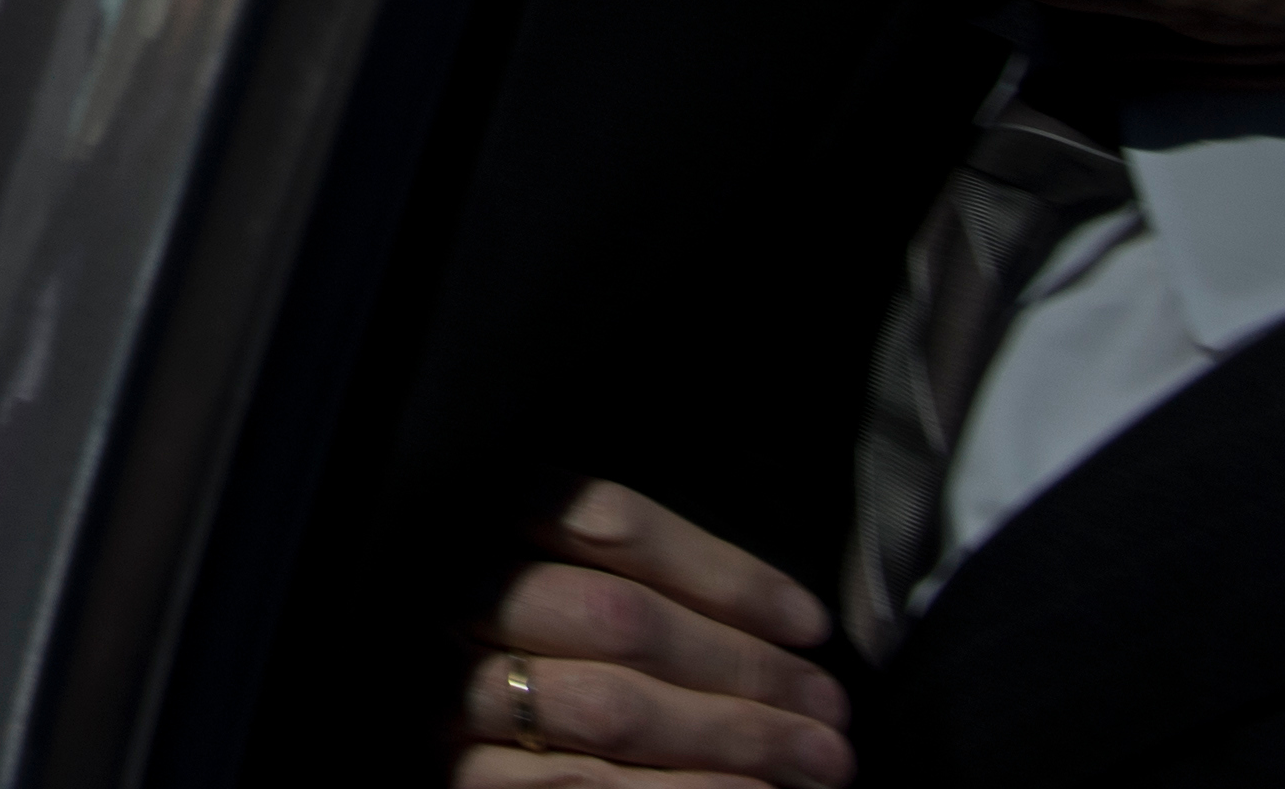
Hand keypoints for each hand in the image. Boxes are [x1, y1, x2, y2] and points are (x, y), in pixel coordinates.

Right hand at [453, 482, 852, 788]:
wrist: (506, 740)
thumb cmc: (556, 662)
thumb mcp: (573, 591)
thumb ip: (651, 588)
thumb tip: (793, 624)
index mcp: (480, 524)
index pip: (606, 522)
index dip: (718, 572)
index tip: (809, 623)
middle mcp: (455, 600)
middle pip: (616, 617)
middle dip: (741, 665)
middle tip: (829, 706)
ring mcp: (455, 695)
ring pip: (610, 706)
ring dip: (733, 735)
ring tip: (819, 761)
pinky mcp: (467, 778)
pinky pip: (585, 786)